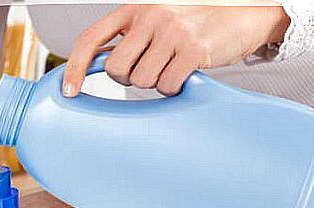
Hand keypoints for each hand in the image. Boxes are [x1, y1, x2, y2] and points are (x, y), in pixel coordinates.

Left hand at [63, 3, 289, 96]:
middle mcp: (149, 16)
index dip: (75, 68)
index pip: (91, 39)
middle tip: (150, 69)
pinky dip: (174, 88)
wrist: (244, 13)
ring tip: (173, 67)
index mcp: (133, 9)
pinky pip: (167, 85)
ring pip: (141, 81)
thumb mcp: (154, 23)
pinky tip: (186, 73)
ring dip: (155, 83)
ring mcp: (172, 31)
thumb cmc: (193, 23)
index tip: (68, 91)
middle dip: (129, 79)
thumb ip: (128, 40)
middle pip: (115, 70)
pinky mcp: (194, 49)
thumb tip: (94, 68)